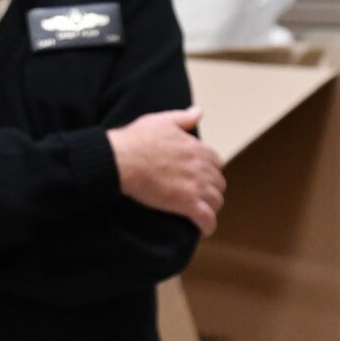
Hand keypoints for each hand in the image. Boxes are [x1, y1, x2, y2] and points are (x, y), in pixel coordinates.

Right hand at [107, 106, 224, 235]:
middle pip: (218, 183)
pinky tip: (203, 228)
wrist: (121, 159)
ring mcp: (196, 186)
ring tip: (200, 212)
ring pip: (216, 201)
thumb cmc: (136, 139)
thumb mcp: (160, 120)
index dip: (208, 169)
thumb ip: (183, 118)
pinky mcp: (187, 204)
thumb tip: (198, 111)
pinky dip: (207, 225)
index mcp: (197, 148)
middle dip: (211, 189)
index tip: (199, 175)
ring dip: (210, 207)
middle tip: (198, 195)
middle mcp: (201, 167)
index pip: (216, 162)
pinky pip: (207, 219)